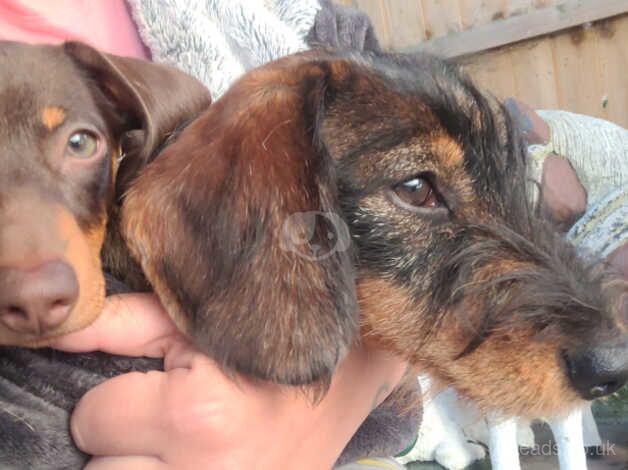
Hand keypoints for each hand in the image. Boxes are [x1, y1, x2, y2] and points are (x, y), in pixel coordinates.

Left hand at [52, 293, 406, 469]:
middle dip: (124, 443)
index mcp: (197, 414)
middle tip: (169, 422)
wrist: (349, 374)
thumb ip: (119, 325)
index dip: (116, 400)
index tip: (155, 389)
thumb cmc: (270, 339)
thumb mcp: (196, 323)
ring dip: (140, 469)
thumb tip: (55, 331)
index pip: (93, 419)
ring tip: (183, 446)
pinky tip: (198, 460)